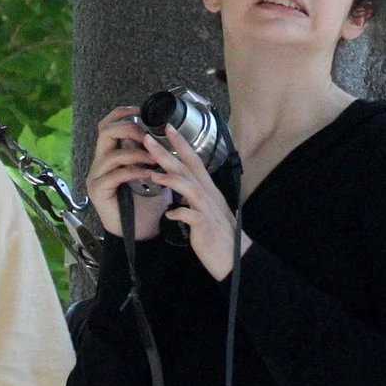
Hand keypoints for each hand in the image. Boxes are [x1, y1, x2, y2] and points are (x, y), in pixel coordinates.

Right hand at [85, 107, 166, 239]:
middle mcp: (100, 163)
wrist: (142, 231)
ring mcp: (97, 177)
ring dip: (136, 153)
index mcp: (110, 154)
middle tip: (147, 136)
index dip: (122, 114)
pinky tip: (149, 174)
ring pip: (111, 154)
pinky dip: (134, 171)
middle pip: (104, 132)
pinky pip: (115, 174)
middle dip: (128, 129)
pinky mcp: (99, 191)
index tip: (140, 110)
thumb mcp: (150, 170)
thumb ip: (149, 152)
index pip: (107, 125)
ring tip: (155, 159)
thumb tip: (163, 131)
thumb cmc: (147, 203)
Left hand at [135, 127, 246, 279]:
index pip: (194, 160)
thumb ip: (194, 197)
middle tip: (148, 138)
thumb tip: (180, 188)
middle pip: (187, 168)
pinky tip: (169, 214)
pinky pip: (191, 216)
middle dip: (167, 152)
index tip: (167, 128)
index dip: (181, 143)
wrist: (236, 258)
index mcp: (208, 189)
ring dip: (171, 179)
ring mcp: (207, 209)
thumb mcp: (207, 209)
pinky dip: (180, 213)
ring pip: (189, 187)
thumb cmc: (219, 235)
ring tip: (152, 173)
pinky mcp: (205, 226)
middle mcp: (208, 195)